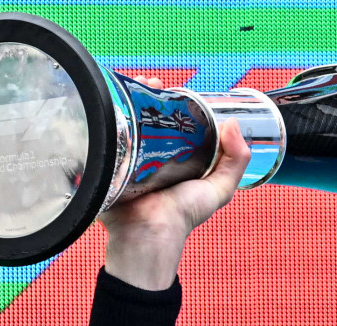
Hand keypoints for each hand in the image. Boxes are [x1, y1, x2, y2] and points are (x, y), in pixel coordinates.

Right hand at [102, 81, 251, 290]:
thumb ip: (235, 161)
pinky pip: (101, 134)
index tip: (169, 87)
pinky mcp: (104, 161)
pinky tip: (104, 100)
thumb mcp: (219, 189)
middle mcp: (149, 154)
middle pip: (144, 116)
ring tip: (126, 84)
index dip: (170, 102)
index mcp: (174, 157)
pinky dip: (101, 116)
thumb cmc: (183, 214)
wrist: (148, 232)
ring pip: (122, 120)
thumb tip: (234, 123)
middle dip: (144, 95)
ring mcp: (125, 156)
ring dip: (122, 100)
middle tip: (146, 82)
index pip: (171, 121)